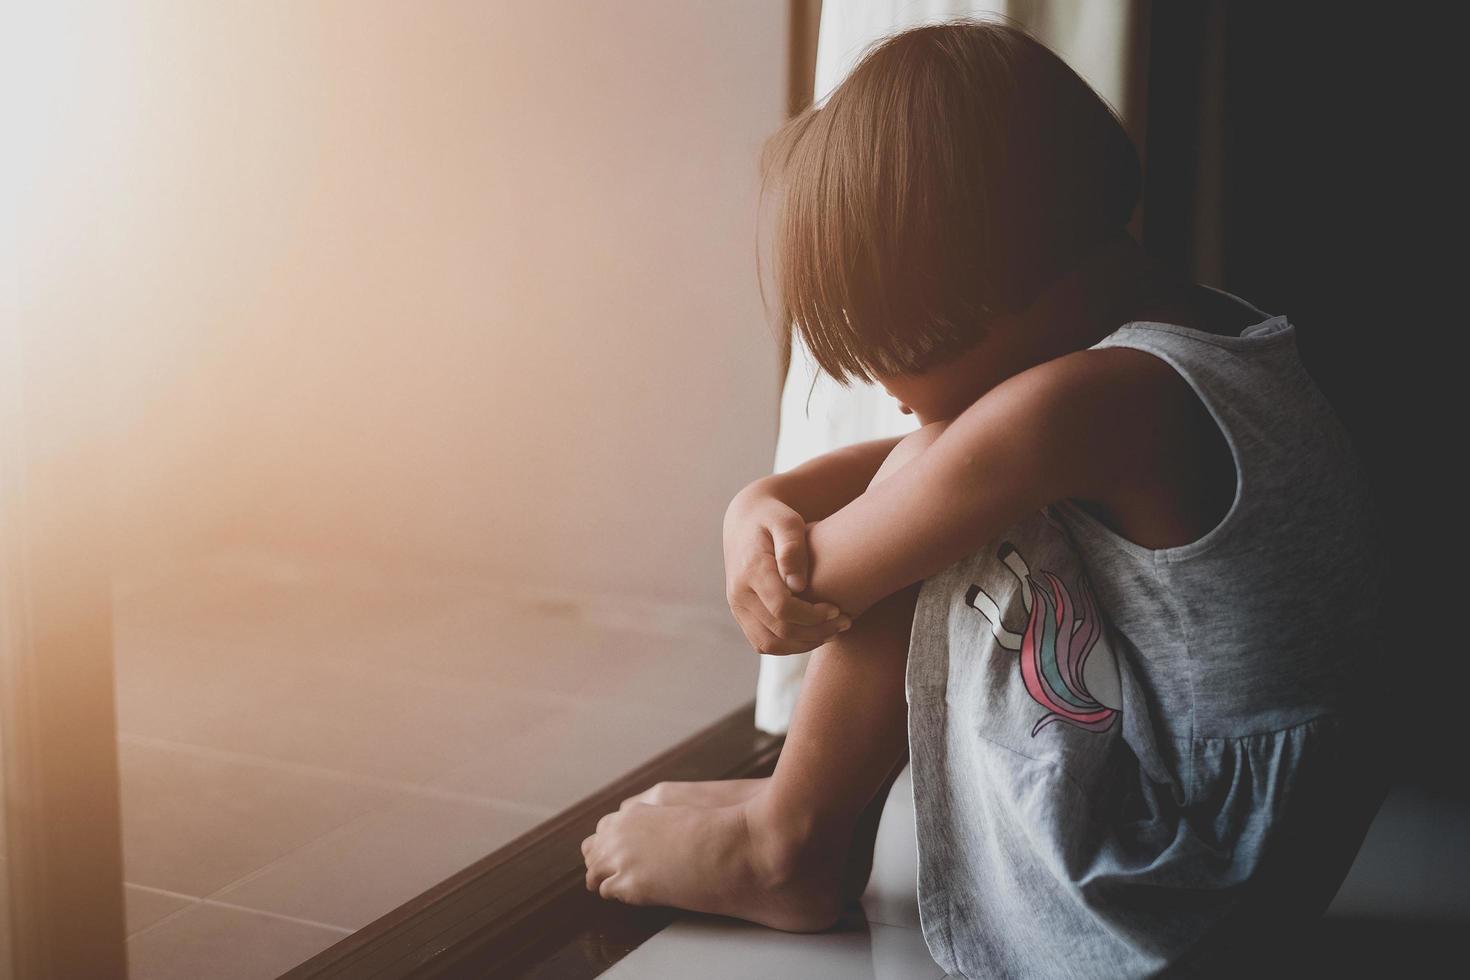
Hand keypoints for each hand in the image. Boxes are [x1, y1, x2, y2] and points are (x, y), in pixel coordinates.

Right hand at [723, 484, 851, 654]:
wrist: (745, 521)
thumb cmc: (775, 517)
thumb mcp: (787, 521)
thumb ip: (793, 548)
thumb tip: (798, 585)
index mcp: (751, 570)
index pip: (782, 608)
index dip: (813, 616)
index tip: (837, 609)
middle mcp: (739, 593)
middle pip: (779, 631)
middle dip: (816, 632)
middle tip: (844, 623)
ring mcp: (737, 607)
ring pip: (770, 644)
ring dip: (804, 644)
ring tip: (831, 631)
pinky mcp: (741, 615)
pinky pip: (763, 643)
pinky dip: (789, 646)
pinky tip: (813, 633)